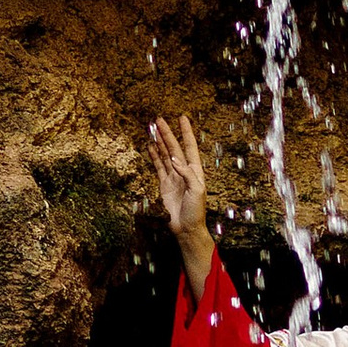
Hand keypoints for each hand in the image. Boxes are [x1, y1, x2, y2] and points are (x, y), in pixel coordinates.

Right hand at [148, 112, 214, 296]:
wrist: (186, 228)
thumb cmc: (195, 211)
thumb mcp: (196, 191)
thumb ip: (187, 174)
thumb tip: (175, 160)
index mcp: (195, 170)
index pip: (190, 147)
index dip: (186, 132)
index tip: (182, 118)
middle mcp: (184, 171)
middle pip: (174, 148)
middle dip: (167, 134)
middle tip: (159, 120)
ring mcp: (173, 177)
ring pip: (165, 155)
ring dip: (159, 142)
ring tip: (153, 129)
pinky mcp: (164, 185)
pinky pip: (158, 167)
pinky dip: (154, 156)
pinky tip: (150, 147)